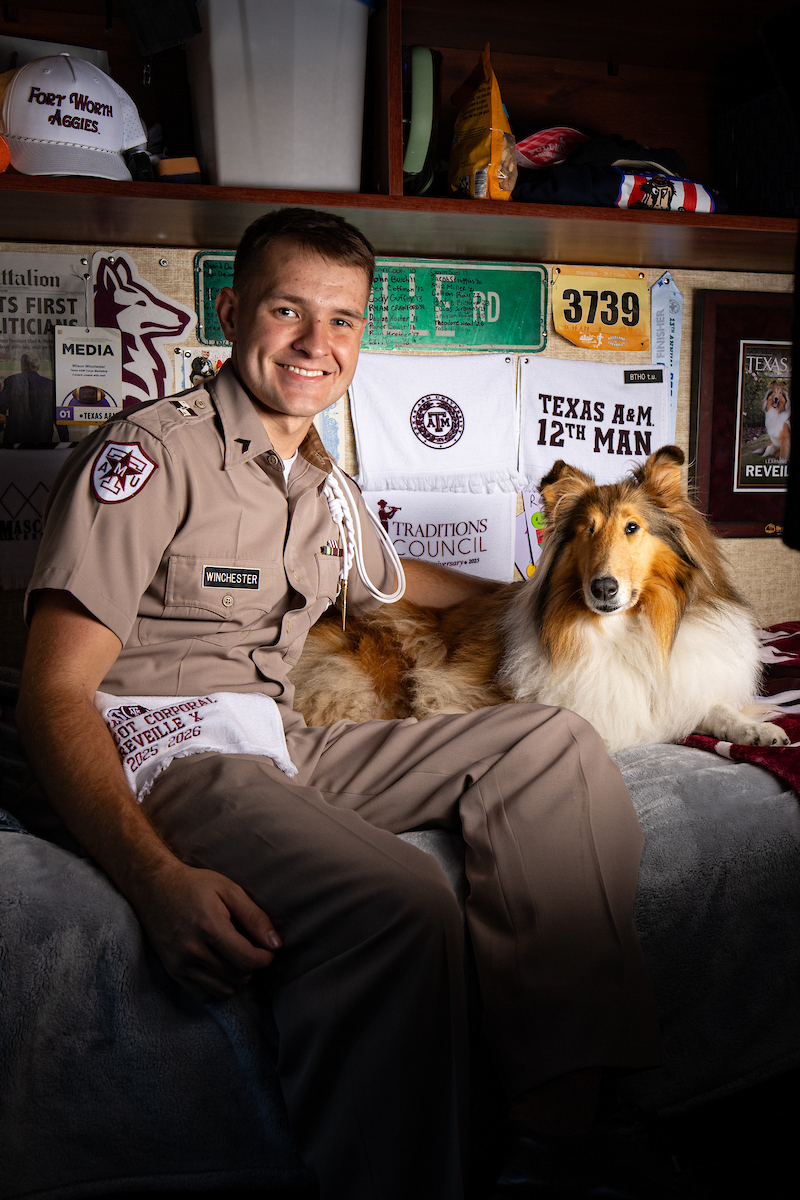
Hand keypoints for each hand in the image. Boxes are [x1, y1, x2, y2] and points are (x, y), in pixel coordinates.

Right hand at [131, 860, 280, 1002]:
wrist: (154, 887)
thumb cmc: (195, 885)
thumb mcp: (229, 890)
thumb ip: (255, 917)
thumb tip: (276, 944)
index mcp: (209, 927)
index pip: (247, 960)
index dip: (265, 958)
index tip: (268, 950)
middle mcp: (193, 950)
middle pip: (238, 977)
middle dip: (252, 966)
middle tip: (251, 949)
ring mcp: (180, 964)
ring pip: (223, 990)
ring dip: (237, 979)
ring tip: (236, 958)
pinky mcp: (173, 971)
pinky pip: (204, 996)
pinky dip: (218, 988)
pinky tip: (221, 969)